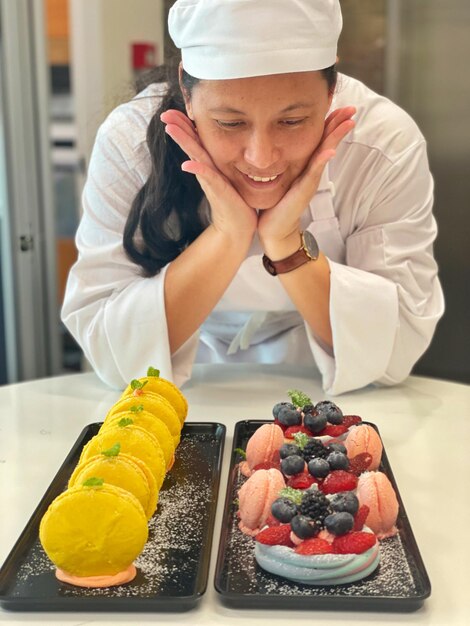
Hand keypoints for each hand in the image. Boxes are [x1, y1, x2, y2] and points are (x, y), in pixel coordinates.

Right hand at [160, 110, 257, 239]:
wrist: (238, 227)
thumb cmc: (237, 201)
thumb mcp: (231, 176)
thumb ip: (227, 162)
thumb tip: (232, 145)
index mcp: (212, 164)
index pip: (198, 140)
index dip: (187, 124)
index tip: (176, 108)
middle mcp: (208, 170)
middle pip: (191, 144)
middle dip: (178, 128)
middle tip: (165, 113)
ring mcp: (211, 180)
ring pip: (195, 156)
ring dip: (183, 142)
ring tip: (170, 128)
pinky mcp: (219, 191)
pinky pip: (208, 178)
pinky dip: (198, 170)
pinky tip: (188, 164)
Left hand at [258, 106, 355, 255]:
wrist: (274, 230)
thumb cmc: (275, 205)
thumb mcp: (280, 178)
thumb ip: (282, 163)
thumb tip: (275, 146)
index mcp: (304, 166)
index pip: (319, 139)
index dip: (329, 122)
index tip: (337, 104)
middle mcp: (310, 172)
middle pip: (327, 142)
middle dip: (339, 124)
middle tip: (352, 108)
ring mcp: (309, 181)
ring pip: (325, 154)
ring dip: (336, 138)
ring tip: (348, 122)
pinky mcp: (303, 191)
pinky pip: (313, 173)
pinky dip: (321, 161)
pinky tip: (329, 150)